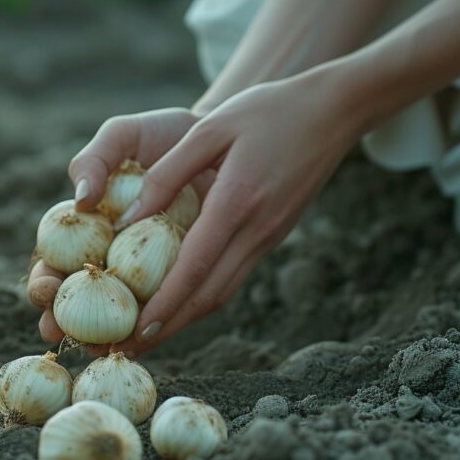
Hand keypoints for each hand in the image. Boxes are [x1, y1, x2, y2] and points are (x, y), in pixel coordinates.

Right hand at [26, 107, 213, 351]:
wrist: (220, 140)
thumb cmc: (162, 137)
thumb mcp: (123, 137)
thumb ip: (94, 161)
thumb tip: (80, 201)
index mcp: (87, 228)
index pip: (54, 262)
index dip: (44, 281)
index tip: (44, 288)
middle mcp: (113, 256)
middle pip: (79, 301)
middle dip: (64, 321)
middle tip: (60, 332)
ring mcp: (148, 273)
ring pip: (122, 314)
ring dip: (108, 335)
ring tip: (102, 347)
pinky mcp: (185, 278)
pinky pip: (169, 307)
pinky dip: (157, 325)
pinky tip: (149, 337)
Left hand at [113, 67, 361, 353]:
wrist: (334, 110)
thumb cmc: (267, 110)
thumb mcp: (211, 128)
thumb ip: (167, 173)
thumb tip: (126, 220)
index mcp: (238, 202)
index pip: (194, 267)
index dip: (161, 306)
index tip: (131, 334)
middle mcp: (256, 230)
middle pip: (207, 296)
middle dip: (166, 328)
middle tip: (126, 349)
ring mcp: (268, 237)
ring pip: (221, 292)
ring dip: (183, 320)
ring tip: (145, 336)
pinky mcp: (272, 235)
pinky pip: (232, 276)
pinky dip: (202, 297)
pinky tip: (177, 302)